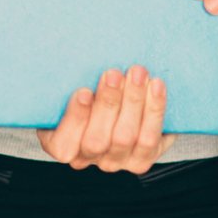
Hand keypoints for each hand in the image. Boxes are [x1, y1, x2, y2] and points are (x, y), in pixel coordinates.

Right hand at [38, 66, 174, 172]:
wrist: (117, 108)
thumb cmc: (86, 93)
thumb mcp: (68, 90)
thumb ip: (68, 84)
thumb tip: (69, 56)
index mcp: (61, 145)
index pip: (63, 143)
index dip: (75, 118)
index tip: (84, 91)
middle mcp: (87, 157)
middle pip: (97, 140)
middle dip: (108, 103)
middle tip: (114, 73)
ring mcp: (115, 160)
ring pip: (126, 137)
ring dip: (133, 101)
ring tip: (137, 73)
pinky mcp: (141, 159)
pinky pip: (149, 138)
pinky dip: (154, 110)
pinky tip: (156, 86)